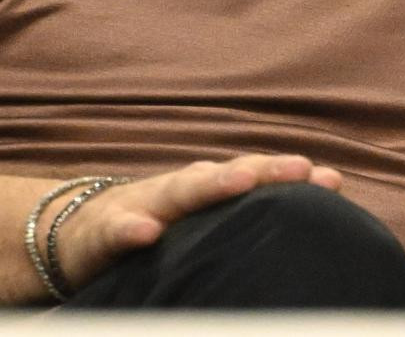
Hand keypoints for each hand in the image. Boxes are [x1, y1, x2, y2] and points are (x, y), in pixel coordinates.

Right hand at [47, 153, 340, 289]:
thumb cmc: (151, 226)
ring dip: (209, 185)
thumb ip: (246, 215)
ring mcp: (140, 207)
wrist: (71, 233)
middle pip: (225, 175)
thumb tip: (316, 206)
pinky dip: (132, 228)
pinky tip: (147, 233)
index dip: (289, 178)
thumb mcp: (198, 222)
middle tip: (301, 169)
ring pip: (177, 192)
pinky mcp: (102, 234)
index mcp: (203, 191)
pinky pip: (117, 230)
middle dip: (263, 171)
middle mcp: (178, 191)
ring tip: (239, 181)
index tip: (333, 179)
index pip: (253, 178)